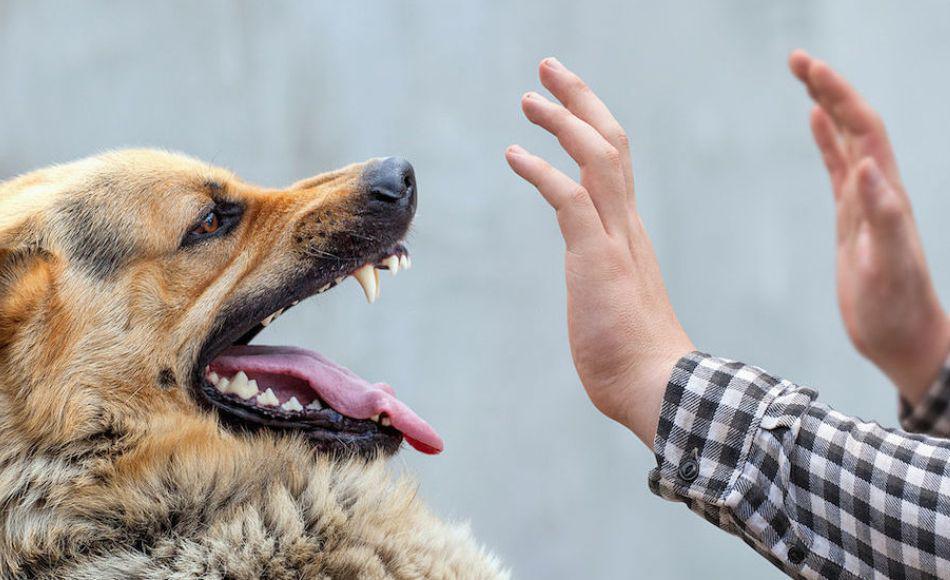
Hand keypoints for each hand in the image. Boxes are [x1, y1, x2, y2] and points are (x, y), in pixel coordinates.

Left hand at [506, 58, 693, 447]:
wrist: (658, 388)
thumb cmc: (635, 358)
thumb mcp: (615, 305)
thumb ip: (606, 282)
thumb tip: (598, 290)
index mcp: (629, 233)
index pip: (615, 163)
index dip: (591, 125)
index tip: (566, 103)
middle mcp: (627, 225)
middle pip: (611, 142)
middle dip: (580, 100)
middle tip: (549, 69)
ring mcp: (615, 239)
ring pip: (597, 157)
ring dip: (563, 121)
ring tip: (529, 98)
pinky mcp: (596, 258)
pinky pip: (569, 199)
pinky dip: (541, 170)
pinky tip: (514, 153)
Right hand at [790, 50, 949, 403]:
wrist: (902, 338)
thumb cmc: (897, 309)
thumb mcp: (889, 265)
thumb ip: (883, 215)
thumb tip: (866, 164)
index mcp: (887, 193)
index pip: (863, 129)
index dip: (838, 95)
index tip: (809, 68)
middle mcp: (879, 189)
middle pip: (854, 123)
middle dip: (828, 87)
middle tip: (796, 59)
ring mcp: (865, 202)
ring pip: (846, 140)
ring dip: (827, 105)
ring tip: (804, 77)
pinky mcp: (852, 219)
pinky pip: (837, 168)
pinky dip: (826, 141)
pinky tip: (814, 124)